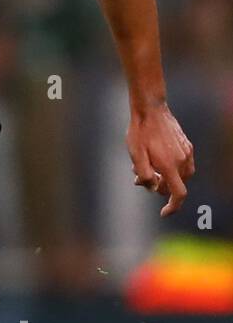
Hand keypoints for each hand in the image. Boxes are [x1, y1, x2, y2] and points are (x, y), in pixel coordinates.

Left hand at [127, 102, 194, 216]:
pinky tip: (156, 159)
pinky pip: (183, 164)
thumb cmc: (140, 132)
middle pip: (176, 185)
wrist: (150, 109)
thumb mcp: (135, 156)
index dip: (172, 207)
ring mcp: (187, 152)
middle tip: (139, 177)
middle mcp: (182, 160)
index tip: (163, 212)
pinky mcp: (187, 145)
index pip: (178, 194)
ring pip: (180, 175)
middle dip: (160, 187)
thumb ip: (145, 175)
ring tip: (147, 167)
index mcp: (170, 165)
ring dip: (166, 177)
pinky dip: (172, 168)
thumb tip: (153, 188)